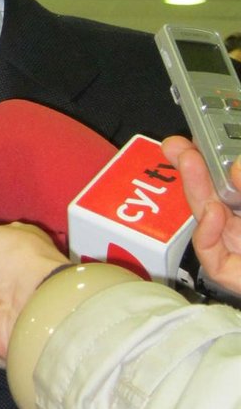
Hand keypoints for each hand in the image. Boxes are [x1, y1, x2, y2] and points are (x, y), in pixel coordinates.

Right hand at [162, 136, 240, 293]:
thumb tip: (236, 166)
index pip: (225, 180)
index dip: (210, 159)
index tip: (198, 136)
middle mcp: (239, 226)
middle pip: (210, 192)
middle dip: (191, 166)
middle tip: (174, 143)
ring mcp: (232, 248)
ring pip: (205, 215)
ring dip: (194, 186)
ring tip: (188, 158)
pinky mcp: (226, 273)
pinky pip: (209, 253)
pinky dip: (207, 232)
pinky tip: (214, 214)